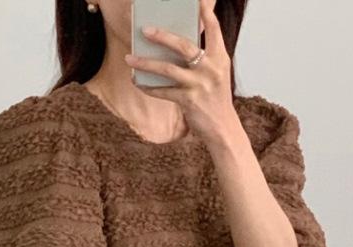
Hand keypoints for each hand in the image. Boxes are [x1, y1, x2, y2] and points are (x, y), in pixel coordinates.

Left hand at [124, 0, 236, 145]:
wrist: (223, 129)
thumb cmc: (215, 99)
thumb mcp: (215, 74)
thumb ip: (203, 58)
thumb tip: (175, 45)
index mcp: (220, 57)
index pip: (213, 29)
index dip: (205, 12)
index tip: (197, 0)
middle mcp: (211, 68)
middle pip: (183, 46)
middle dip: (162, 36)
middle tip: (144, 29)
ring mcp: (199, 85)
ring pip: (168, 69)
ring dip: (146, 63)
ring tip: (129, 58)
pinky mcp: (189, 101)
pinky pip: (163, 91)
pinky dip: (149, 87)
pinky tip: (138, 82)